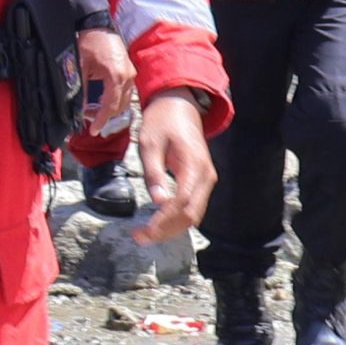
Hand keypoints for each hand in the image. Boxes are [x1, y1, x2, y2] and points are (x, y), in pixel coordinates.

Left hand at [75, 28, 136, 135]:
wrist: (97, 25)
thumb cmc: (88, 42)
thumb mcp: (80, 67)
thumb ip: (81, 89)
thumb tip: (78, 108)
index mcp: (116, 75)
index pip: (110, 105)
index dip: (101, 120)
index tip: (93, 130)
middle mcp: (128, 76)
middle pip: (119, 106)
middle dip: (104, 115)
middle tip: (87, 118)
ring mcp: (131, 73)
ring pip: (124, 100)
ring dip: (110, 108)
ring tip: (92, 110)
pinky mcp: (129, 71)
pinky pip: (125, 92)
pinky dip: (115, 100)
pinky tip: (101, 101)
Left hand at [132, 89, 217, 243]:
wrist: (180, 106)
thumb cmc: (161, 122)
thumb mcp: (150, 143)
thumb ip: (154, 172)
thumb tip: (158, 201)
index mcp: (194, 165)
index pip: (182, 203)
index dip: (164, 221)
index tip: (143, 231)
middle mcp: (206, 176)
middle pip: (191, 215)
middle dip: (166, 230)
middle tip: (139, 238)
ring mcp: (206, 180)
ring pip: (194, 215)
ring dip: (171, 228)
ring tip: (144, 235)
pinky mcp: (200, 181)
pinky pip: (192, 207)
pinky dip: (176, 219)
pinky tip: (157, 224)